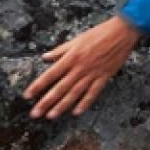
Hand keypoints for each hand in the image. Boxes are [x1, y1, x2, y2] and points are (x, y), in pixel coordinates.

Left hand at [24, 15, 140, 118]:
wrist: (121, 32)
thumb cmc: (99, 33)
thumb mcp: (77, 39)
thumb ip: (60, 50)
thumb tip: (45, 57)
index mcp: (71, 57)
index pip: (50, 74)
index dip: (38, 85)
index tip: (27, 95)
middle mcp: (79, 68)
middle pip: (60, 88)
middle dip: (46, 102)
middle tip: (35, 114)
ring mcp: (92, 74)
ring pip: (74, 93)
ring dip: (62, 106)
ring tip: (51, 116)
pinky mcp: (104, 77)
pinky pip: (93, 93)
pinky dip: (85, 103)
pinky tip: (76, 112)